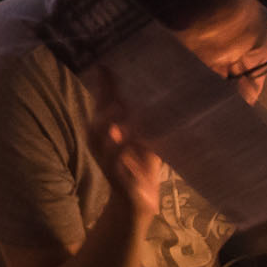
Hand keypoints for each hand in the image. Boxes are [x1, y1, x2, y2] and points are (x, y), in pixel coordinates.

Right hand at [86, 89, 168, 211]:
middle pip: (98, 116)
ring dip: (108, 121)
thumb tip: (168, 95)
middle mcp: (101, 142)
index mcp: (109, 130)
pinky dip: (119, 149)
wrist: (139, 202)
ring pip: (100, 136)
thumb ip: (149, 120)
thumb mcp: (147, 139)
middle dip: (104, 99)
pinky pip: (113, 160)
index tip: (106, 64)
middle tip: (113, 81)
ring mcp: (105, 158)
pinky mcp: (114, 176)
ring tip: (118, 108)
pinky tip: (127, 139)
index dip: (103, 85)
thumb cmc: (142, 167)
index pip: (104, 103)